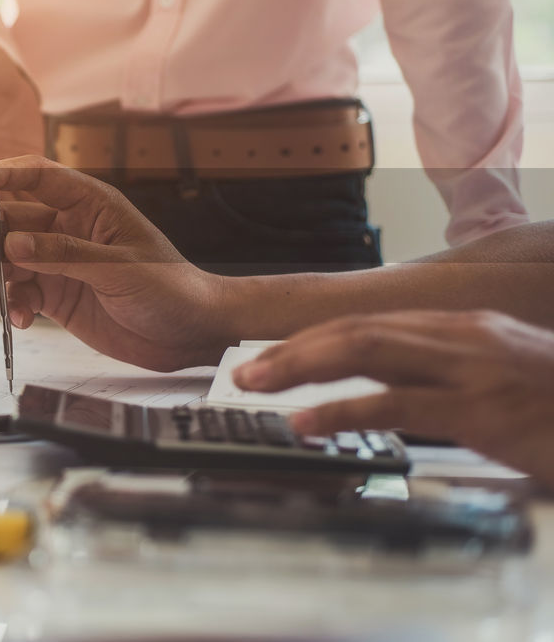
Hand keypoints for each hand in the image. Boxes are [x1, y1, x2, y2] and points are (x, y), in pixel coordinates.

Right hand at [0, 156, 233, 370]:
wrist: (191, 332)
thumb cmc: (170, 288)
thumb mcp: (118, 268)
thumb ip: (64, 254)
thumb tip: (13, 244)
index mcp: (90, 204)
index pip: (37, 176)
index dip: (1, 175)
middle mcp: (69, 227)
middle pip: (11, 219)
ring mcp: (60, 261)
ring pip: (9, 258)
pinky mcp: (57, 294)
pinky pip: (20, 292)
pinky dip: (12, 304)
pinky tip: (20, 318)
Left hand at [234, 310, 553, 486]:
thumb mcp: (500, 380)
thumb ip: (446, 377)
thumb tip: (391, 389)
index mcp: (463, 328)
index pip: (370, 324)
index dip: (313, 338)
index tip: (271, 355)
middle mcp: (462, 337)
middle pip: (357, 331)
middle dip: (293, 349)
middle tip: (245, 371)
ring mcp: (472, 369)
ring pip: (366, 353)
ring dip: (302, 367)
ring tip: (258, 385)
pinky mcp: (482, 409)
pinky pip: (397, 403)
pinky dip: (343, 410)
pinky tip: (309, 422)